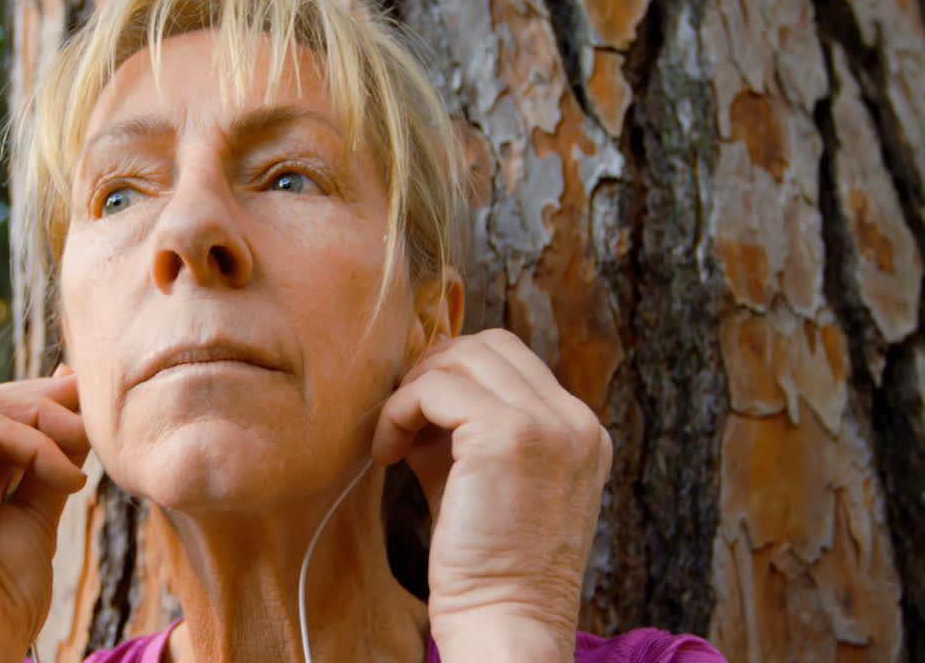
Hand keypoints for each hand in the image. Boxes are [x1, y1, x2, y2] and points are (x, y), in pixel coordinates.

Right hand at [0, 367, 88, 661]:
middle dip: (41, 398)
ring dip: (44, 418)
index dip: (34, 404)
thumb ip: (47, 468)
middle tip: (89, 397)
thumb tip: (76, 422)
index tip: (81, 394)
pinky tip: (69, 480)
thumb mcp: (34, 519)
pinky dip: (36, 446)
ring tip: (88, 438)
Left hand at [371, 329, 611, 661]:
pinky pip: (434, 389)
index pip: (511, 360)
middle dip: (433, 372)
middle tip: (401, 419)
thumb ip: (464, 430)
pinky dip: (400, 411)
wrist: (505, 622)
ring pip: (459, 358)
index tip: (419, 418)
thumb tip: (416, 389)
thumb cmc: (486, 564)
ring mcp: (547, 424)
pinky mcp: (507, 434)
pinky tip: (388, 454)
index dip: (454, 376)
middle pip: (488, 346)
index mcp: (580, 430)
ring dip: (412, 392)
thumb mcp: (485, 480)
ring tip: (392, 442)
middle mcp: (575, 420)